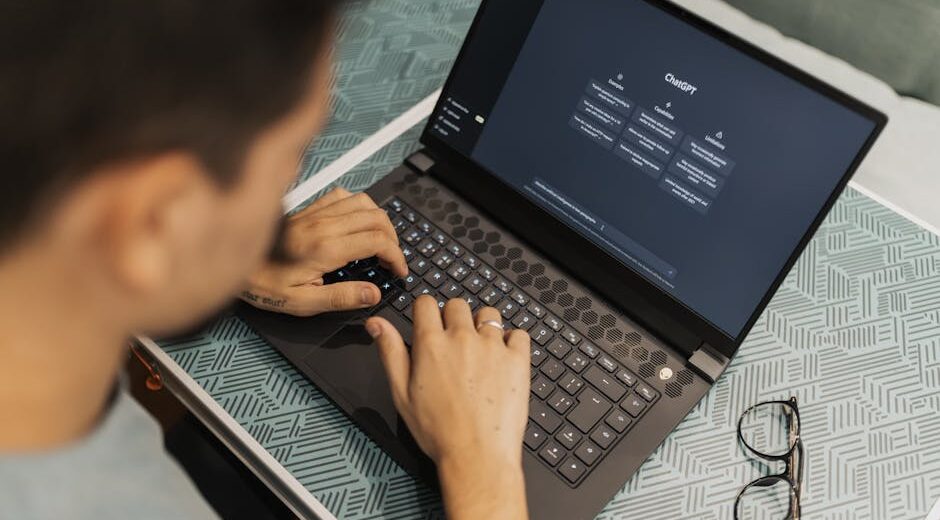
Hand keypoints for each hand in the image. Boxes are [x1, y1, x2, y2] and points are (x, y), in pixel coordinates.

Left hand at [241, 188, 407, 315]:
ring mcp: (316, 213)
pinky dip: (359, 205)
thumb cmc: (264, 285)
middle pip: (376, 218)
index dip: (396, 256)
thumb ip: (341, 298)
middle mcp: (323, 225)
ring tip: (380, 241)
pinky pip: (343, 195)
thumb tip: (372, 293)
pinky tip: (357, 221)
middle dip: (393, 238)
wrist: (236, 265)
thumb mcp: (302, 303)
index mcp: (325, 249)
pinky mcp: (309, 209)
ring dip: (380, 220)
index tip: (398, 271)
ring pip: (364, 202)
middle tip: (392, 259)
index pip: (377, 241)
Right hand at [366, 297, 530, 519]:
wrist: (476, 455)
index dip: (425, 311)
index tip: (429, 322)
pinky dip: (512, 341)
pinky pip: (519, 334)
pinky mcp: (517, 360)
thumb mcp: (402, 393)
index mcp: (431, 344)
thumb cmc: (439, 431)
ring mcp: (492, 347)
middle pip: (457, 305)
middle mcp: (462, 339)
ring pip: (488, 314)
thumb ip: (390, 352)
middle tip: (454, 343)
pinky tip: (503, 359)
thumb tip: (377, 324)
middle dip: (453, 318)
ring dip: (482, 326)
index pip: (426, 303)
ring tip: (480, 350)